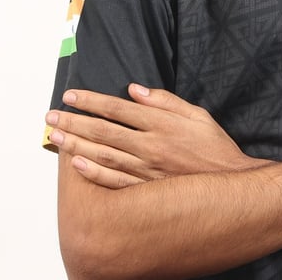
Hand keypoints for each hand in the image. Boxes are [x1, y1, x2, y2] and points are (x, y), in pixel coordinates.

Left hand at [45, 84, 269, 188]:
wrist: (230, 185)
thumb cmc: (214, 147)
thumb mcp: (197, 114)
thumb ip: (166, 101)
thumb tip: (135, 90)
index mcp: (161, 124)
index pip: (118, 109)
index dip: (92, 101)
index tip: (72, 96)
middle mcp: (150, 146)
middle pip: (104, 131)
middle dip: (75, 121)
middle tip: (51, 115)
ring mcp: (145, 171)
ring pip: (103, 155)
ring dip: (76, 145)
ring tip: (55, 136)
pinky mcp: (145, 190)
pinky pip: (113, 181)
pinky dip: (92, 173)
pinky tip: (76, 165)